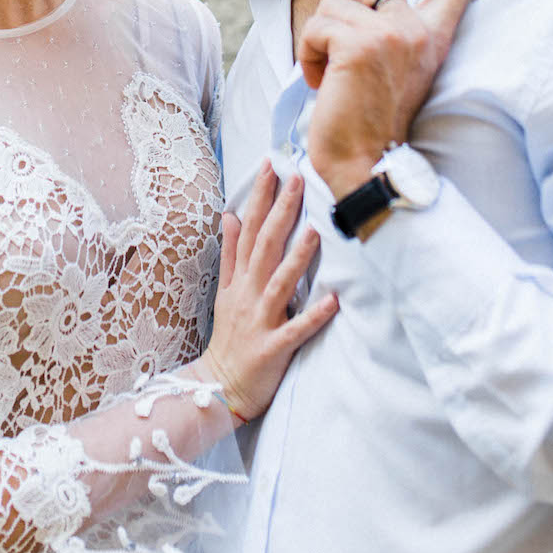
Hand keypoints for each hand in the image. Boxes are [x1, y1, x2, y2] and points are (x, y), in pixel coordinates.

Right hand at [197, 164, 337, 422]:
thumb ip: (229, 253)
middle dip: (281, 211)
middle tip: (297, 178)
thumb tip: (230, 214)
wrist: (219, 387)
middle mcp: (248, 293)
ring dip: (297, 257)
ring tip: (315, 230)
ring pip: (280, 282)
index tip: (271, 165)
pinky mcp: (274, 347)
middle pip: (264, 245)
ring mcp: (261, 319)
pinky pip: (296, 330)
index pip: (249, 228)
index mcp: (239, 279)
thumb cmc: (228, 338)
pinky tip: (334, 301)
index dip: (260, 196)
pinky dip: (314, 316)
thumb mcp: (224, 291)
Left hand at [302, 0, 472, 198]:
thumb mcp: (399, 71)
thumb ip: (397, 32)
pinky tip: (322, 82)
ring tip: (332, 75)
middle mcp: (416, 30)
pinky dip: (308, 55)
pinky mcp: (358, 46)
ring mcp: (389, 35)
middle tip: (341, 43)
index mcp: (431, 37)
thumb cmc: (371, 120)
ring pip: (332, 4)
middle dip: (342, 2)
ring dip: (319, 40)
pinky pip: (316, 27)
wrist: (366, 164)